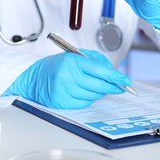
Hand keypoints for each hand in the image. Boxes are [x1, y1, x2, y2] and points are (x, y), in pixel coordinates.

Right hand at [2, 50, 130, 108]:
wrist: (34, 78)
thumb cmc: (56, 66)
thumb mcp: (74, 56)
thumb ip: (94, 61)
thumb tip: (112, 73)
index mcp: (71, 61)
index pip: (98, 69)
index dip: (114, 76)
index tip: (125, 80)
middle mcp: (67, 75)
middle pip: (98, 85)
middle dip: (112, 87)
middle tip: (120, 87)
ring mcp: (64, 90)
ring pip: (92, 95)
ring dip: (100, 93)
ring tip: (99, 87)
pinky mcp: (62, 102)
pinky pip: (84, 103)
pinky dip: (89, 99)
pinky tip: (86, 93)